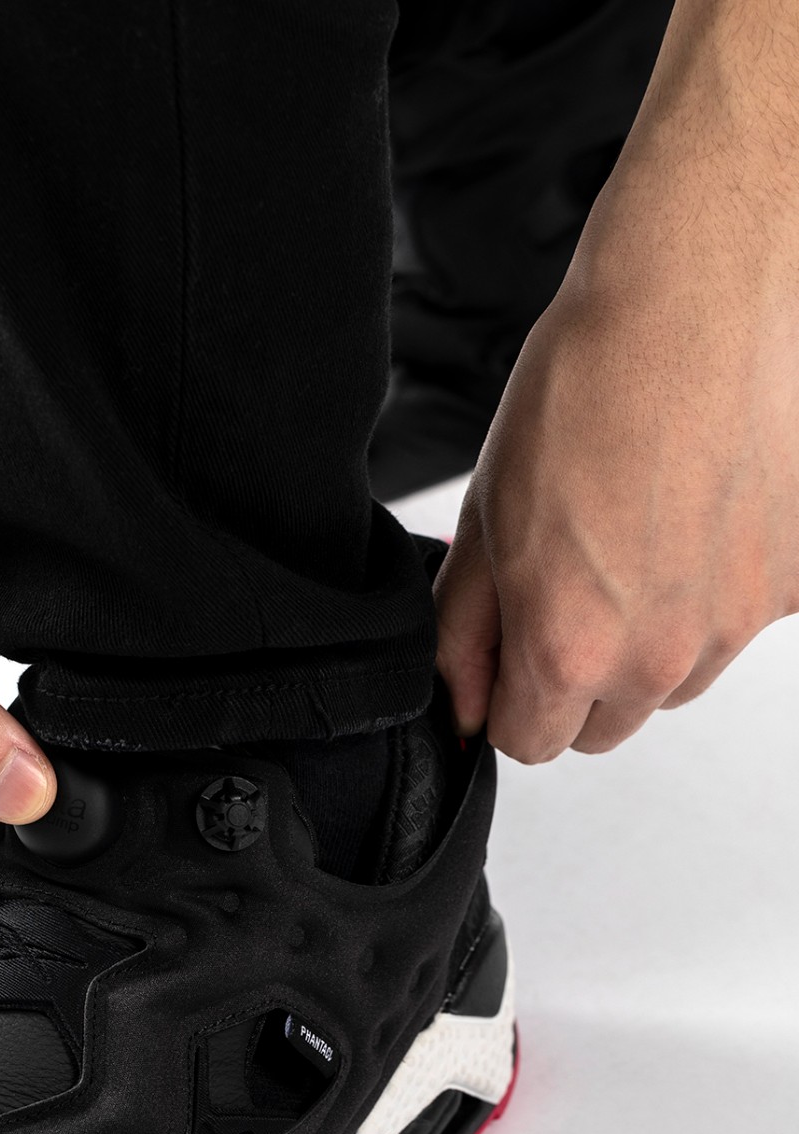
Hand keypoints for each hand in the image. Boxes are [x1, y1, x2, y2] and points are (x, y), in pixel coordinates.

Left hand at [433, 0, 798, 763]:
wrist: (702, 291)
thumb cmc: (593, 380)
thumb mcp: (487, 514)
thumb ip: (467, 631)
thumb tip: (465, 704)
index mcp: (570, 645)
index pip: (529, 743)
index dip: (510, 696)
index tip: (512, 652)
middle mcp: (662, 653)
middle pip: (604, 724)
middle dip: (576, 674)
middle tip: (571, 580)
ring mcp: (738, 623)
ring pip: (673, 681)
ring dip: (648, 639)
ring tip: (637, 536)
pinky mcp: (793, 585)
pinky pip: (737, 625)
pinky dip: (714, 590)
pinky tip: (696, 515)